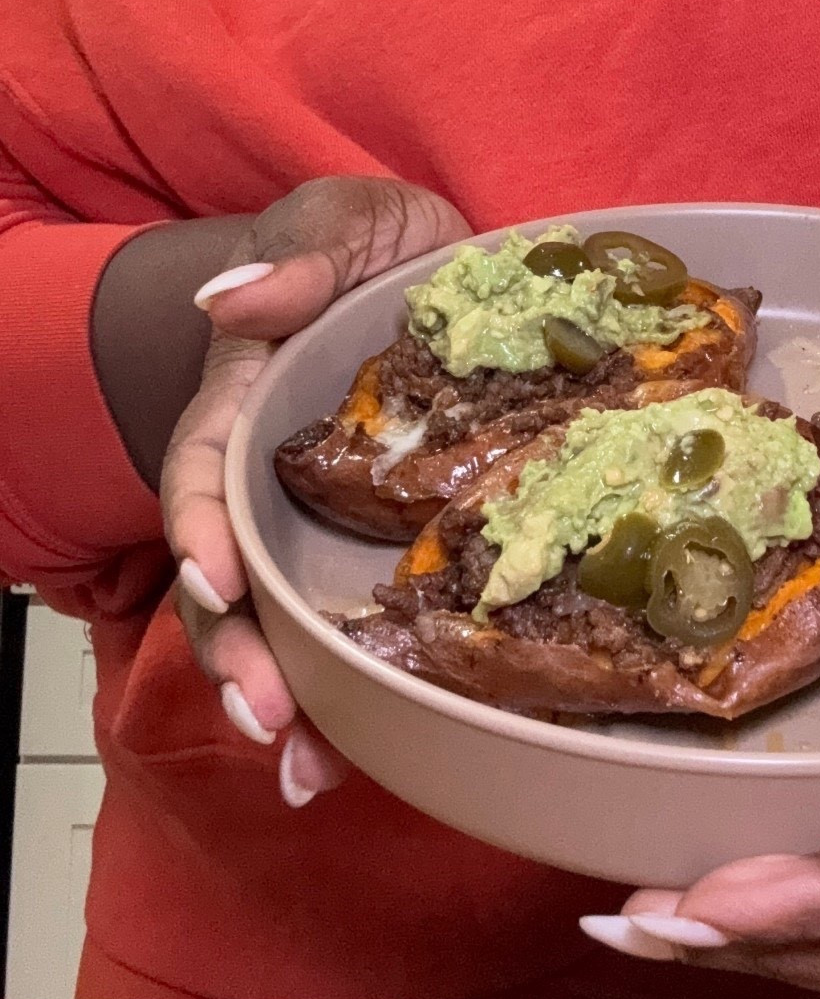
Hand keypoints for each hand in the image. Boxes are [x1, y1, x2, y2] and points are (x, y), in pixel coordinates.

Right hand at [162, 177, 469, 805]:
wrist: (437, 263)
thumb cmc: (372, 242)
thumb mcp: (342, 224)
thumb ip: (299, 256)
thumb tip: (230, 300)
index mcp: (247, 400)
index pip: (204, 472)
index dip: (202, 531)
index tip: (214, 582)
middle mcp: (270, 479)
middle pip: (228, 580)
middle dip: (237, 655)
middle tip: (271, 722)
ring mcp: (323, 521)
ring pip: (282, 622)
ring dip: (290, 699)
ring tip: (308, 773)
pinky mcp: (383, 545)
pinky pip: (360, 623)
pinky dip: (357, 690)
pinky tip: (376, 752)